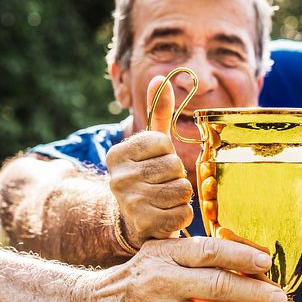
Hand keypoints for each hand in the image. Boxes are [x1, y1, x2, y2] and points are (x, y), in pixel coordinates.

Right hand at [87, 236, 287, 301]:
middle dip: (256, 293)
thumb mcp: (157, 254)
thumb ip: (193, 255)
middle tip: (280, 298)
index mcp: (164, 255)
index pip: (209, 250)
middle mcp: (163, 282)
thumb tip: (245, 258)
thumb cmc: (136, 279)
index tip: (266, 261)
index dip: (241, 255)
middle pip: (219, 285)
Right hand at [106, 76, 193, 247]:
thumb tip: (160, 77)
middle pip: (174, 166)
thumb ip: (156, 111)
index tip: (155, 163)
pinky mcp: (144, 225)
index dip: (167, 153)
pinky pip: (183, 214)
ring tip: (164, 200)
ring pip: (182, 190)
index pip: (162, 142)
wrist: (130, 221)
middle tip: (161, 184)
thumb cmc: (146, 175)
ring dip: (180, 196)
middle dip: (175, 175)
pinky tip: (167, 216)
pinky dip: (181, 216)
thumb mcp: (150, 144)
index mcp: (118, 154)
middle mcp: (118, 177)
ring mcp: (130, 202)